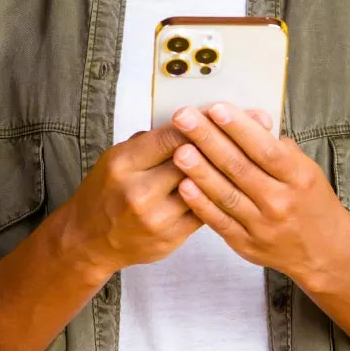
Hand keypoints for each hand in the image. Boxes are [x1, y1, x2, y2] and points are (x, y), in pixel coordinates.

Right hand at [59, 109, 275, 276]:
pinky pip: (205, 212)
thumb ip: (153, 142)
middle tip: (256, 122)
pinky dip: (223, 195)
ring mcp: (156, 218)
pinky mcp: (170, 238)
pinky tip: (242, 181)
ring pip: (204, 188)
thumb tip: (195, 120)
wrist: (90, 240)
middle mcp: (139, 191)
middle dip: (226, 140)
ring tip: (259, 151)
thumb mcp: (118, 157)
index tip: (227, 110)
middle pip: (193, 160)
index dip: (202, 121)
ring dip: (232, 168)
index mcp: (124, 163)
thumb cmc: (106, 191)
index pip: (172, 136)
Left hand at [167, 101, 349, 293]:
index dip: (239, 128)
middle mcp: (280, 201)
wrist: (324, 252)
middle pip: (239, 167)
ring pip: (226, 194)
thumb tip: (249, 120)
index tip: (216, 109)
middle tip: (184, 118)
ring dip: (200, 171)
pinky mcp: (246, 244)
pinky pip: (219, 221)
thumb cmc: (312, 203)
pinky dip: (200, 204)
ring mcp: (262, 225)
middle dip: (208, 139)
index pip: (265, 148)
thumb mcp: (307, 170)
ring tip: (179, 150)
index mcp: (298, 177)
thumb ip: (278, 148)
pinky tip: (184, 185)